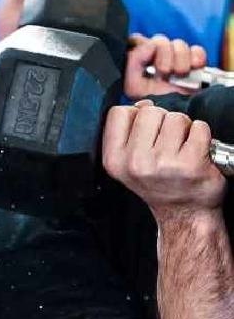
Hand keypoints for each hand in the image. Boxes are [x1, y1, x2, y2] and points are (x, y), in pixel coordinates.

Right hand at [103, 101, 225, 217]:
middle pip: (148, 111)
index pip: (119, 113)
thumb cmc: (159, 185)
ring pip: (175, 117)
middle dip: (161, 121)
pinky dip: (202, 135)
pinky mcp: (191, 163)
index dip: (134, 116)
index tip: (144, 130)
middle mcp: (136, 162)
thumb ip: (128, 129)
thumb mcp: (127, 161)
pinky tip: (196, 152)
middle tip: (165, 142)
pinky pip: (199, 127)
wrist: (185, 214)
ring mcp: (164, 163)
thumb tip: (143, 104)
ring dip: (183, 128)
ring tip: (181, 147)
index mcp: (114, 160)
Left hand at [123, 33, 206, 97]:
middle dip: (164, 55)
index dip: (144, 46)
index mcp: (137, 57)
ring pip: (178, 44)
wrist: (170, 117)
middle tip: (164, 72)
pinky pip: (197, 50)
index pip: (138, 38)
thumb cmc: (149, 102)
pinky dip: (197, 57)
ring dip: (180, 58)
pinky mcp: (192, 62)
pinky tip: (193, 66)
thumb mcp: (133, 85)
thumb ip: (133, 62)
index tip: (148, 63)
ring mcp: (175, 58)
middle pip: (160, 40)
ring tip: (179, 73)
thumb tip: (149, 45)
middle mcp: (155, 55)